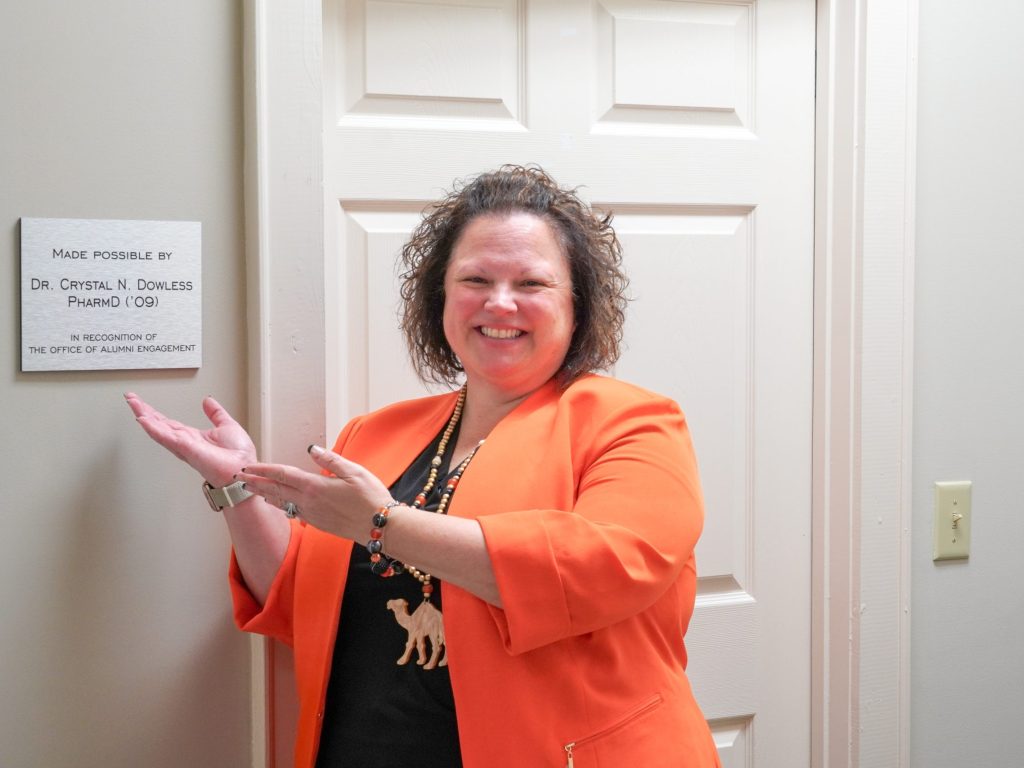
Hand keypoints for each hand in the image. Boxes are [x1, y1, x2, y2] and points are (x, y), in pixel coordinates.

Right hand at [124, 392, 257, 485]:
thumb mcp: (227, 426)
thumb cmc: (239, 456)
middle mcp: (185, 442)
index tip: (143, 403)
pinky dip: (154, 428)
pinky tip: (143, 420)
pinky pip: (166, 437)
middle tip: (130, 399)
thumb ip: (215, 413)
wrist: (244, 469)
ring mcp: (184, 446)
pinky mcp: (186, 448)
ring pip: (159, 428)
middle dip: (143, 411)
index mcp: (192, 437)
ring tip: (132, 403)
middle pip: (159, 424)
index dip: (155, 413)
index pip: (168, 423)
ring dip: (145, 415)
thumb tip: (207, 400)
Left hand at [235, 445, 392, 540]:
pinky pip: (294, 512)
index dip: (263, 470)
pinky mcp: (318, 523)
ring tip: (254, 490)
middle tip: (239, 478)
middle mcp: (309, 502)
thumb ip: (331, 460)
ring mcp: (312, 515)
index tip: (247, 467)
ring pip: (283, 503)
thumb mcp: (354, 472)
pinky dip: (282, 505)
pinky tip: (280, 504)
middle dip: (256, 483)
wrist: (379, 527)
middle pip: (276, 490)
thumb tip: (312, 449)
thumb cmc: (370, 498)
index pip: (282, 475)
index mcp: (315, 486)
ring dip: (266, 495)